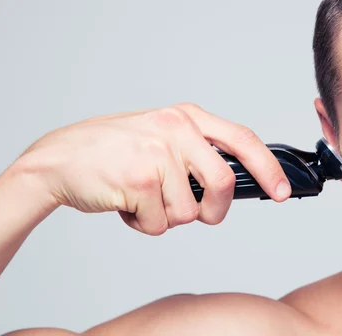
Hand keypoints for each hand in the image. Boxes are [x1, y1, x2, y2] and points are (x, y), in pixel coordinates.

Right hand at [16, 103, 291, 234]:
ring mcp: (158, 152)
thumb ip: (196, 153)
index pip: (243, 140)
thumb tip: (233, 185)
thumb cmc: (112, 151)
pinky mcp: (140, 179)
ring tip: (142, 198)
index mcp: (187, 116)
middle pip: (223, 184)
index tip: (282, 191)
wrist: (59, 157)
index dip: (267, 169)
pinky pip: (159, 223)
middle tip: (199, 214)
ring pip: (188, 212)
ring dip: (166, 217)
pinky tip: (125, 204)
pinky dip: (143, 224)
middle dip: (214, 211)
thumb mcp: (160, 136)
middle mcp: (176, 129)